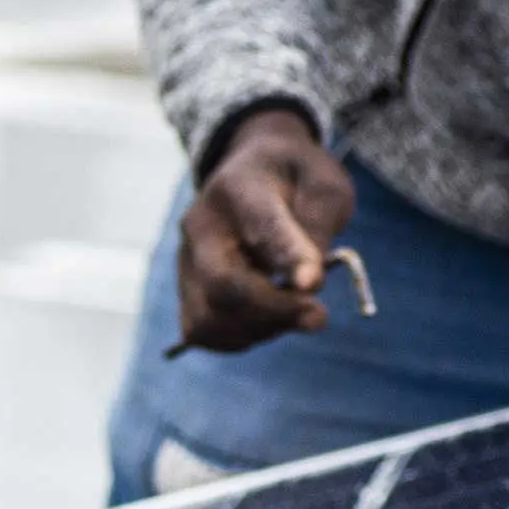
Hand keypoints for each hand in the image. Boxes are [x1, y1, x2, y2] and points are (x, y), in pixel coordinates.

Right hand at [174, 107, 356, 354]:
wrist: (250, 171)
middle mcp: (201, 226)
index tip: (313, 286)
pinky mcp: (184, 290)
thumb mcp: (325, 186)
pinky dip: (240, 337)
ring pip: (209, 319)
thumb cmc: (294, 180)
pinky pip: (202, 332)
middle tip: (318, 316)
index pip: (261, 228)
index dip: (288, 259)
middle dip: (274, 311)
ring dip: (260, 328)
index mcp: (240, 189)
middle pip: (223, 284)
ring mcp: (185, 262)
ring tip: (294, 312)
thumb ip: (319, 228)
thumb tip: (307, 284)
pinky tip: (268, 321)